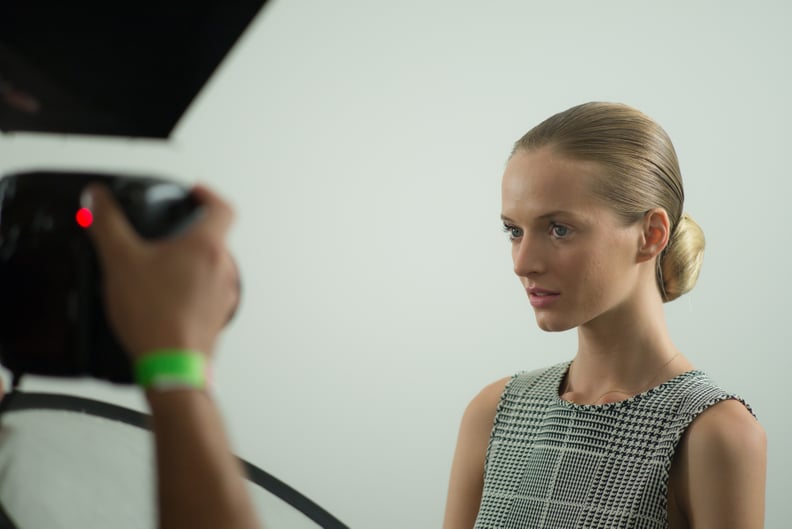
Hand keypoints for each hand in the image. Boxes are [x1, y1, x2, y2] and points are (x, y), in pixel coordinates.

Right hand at [84, 183, 238, 359]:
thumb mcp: (121, 261)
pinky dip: (192, 288)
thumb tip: (97, 199)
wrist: (172, 365)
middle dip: (192, 232)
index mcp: (207, 246)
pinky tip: (167, 298)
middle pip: (217, 237)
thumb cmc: (156, 317)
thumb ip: (107, 224)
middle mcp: (223, 268)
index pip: (222, 207)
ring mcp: (225, 294)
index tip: (195, 192)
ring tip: (163, 267)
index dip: (208, 194)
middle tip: (170, 232)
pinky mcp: (218, 316)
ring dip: (192, 262)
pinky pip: (208, 292)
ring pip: (213, 266)